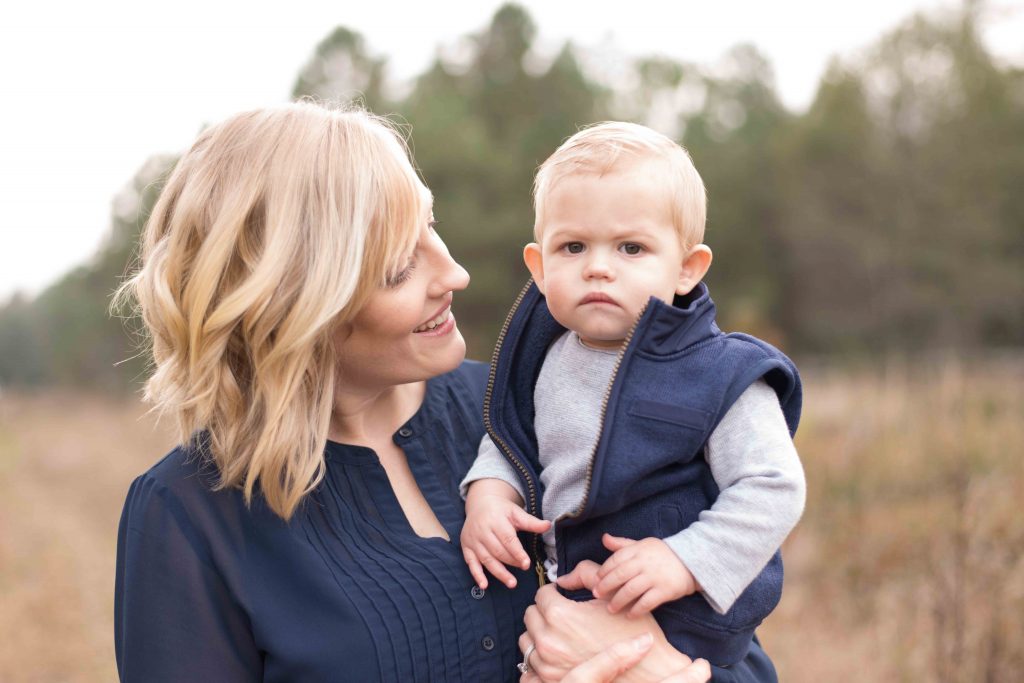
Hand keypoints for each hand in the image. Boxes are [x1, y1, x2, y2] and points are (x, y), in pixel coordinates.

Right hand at [461, 480, 548, 588]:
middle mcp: (482, 530)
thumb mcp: (516, 512)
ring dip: (499, 573)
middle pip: (497, 551)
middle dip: (511, 562)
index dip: (517, 552)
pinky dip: (477, 575)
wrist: (479, 504)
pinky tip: (484, 585)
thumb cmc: (501, 510)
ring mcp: (473, 540)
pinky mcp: (466, 548)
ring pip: (486, 559)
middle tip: (524, 569)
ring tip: (512, 583)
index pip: (507, 539)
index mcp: (495, 520)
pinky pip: (471, 564)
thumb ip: (531, 522)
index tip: (526, 563)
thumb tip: (548, 525)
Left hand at [520, 581, 693, 682]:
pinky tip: (556, 653)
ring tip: (560, 634)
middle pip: (530, 615)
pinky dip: (540, 657)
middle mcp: (548, 640)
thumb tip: (563, 578)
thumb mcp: (610, 595)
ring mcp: (546, 664)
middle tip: (562, 614)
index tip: (563, 597)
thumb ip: (585, 574)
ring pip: (527, 639)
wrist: (648, 671)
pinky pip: (530, 664)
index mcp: (559, 615)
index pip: (541, 594)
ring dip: (539, 634)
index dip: (554, 593)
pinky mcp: (549, 680)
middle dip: (545, 612)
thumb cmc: (631, 633)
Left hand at [590, 534, 697, 616]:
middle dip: (606, 586)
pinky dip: (636, 610)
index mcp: (638, 550)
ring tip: (611, 608)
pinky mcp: (665, 590)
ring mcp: (655, 577)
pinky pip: (647, 602)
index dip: (604, 570)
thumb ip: (623, 544)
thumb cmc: (662, 554)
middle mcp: (645, 562)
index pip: (616, 559)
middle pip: (620, 575)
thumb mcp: (643, 544)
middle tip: (596, 594)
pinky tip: (629, 615)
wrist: (691, 561)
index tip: (596, 579)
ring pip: (631, 590)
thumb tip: (604, 538)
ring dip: (618, 601)